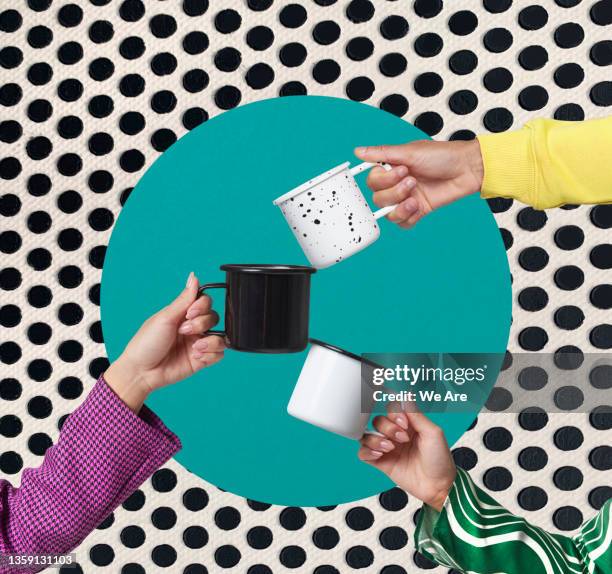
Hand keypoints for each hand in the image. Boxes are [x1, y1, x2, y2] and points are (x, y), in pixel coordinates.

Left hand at [105, 272, 225, 411]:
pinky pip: (219, 354)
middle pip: (214, 317)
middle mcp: (193, 328)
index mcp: (183, 315)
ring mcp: (198, 344)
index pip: (205, 302)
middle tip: (184, 331)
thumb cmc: (146, 343)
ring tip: (195, 347)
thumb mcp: (165, 317)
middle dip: (202, 323)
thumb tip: (194, 277)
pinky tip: (196, 355)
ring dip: (211, 340)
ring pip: (221, 336)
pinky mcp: (201, 360)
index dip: (202, 306)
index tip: (190, 313)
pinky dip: (211, 353)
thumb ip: (184, 299)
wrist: (141, 371)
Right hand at [355, 139, 483, 228]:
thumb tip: (358, 151)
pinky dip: (407, 217)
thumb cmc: (443, 155)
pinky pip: (403, 223)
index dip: (382, 180)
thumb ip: (382, 153)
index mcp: (393, 168)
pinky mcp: (418, 210)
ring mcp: (407, 198)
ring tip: (415, 195)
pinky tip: (418, 206)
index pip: (372, 181)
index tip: (399, 170)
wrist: (467, 169)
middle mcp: (398, 184)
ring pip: (388, 213)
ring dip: (400, 206)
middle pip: (378, 198)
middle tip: (412, 180)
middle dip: (394, 192)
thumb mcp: (410, 151)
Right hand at [358, 406, 455, 511]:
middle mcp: (396, 435)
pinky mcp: (382, 463)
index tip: (405, 422)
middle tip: (402, 438)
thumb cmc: (440, 460)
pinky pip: (363, 453)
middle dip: (388, 428)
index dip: (394, 413)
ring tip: (389, 448)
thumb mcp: (433, 433)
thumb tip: (406, 396)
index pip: (391, 409)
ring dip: (376, 439)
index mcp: (409, 425)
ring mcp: (388, 449)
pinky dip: (367, 451)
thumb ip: (417, 415)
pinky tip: (379, 454)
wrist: (439, 486)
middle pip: (378, 421)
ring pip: (367, 435)